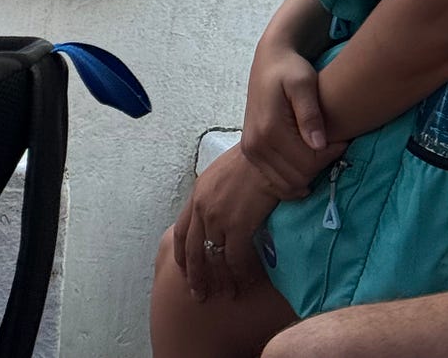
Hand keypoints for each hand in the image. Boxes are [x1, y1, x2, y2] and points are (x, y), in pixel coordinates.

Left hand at [171, 145, 290, 303]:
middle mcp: (201, 207)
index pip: (181, 230)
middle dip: (195, 276)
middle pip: (192, 250)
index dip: (181, 253)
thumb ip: (217, 193)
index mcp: (197, 193)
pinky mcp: (236, 226)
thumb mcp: (224, 172)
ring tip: (228, 293)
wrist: (267, 152)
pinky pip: (235, 259)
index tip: (184, 269)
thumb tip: (223, 208)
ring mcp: (217, 218)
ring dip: (221, 280)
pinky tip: (246, 282)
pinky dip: (240, 274)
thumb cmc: (253, 158)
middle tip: (200, 295)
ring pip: (214, 259)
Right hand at [241, 34, 335, 199]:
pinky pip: (276, 182)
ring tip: (318, 148)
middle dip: (319, 165)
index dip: (329, 155)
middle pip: (297, 177)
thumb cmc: (290, 68)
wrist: (269, 61)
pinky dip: (294, 178)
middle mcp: (255, 145)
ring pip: (287, 184)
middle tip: (330, 143)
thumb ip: (310, 114)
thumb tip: (319, 145)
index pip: (307, 163)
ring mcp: (250, 151)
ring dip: (307, 173)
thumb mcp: (304, 83)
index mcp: (269, 129)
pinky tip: (306, 160)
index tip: (341, 138)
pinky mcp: (251, 153)